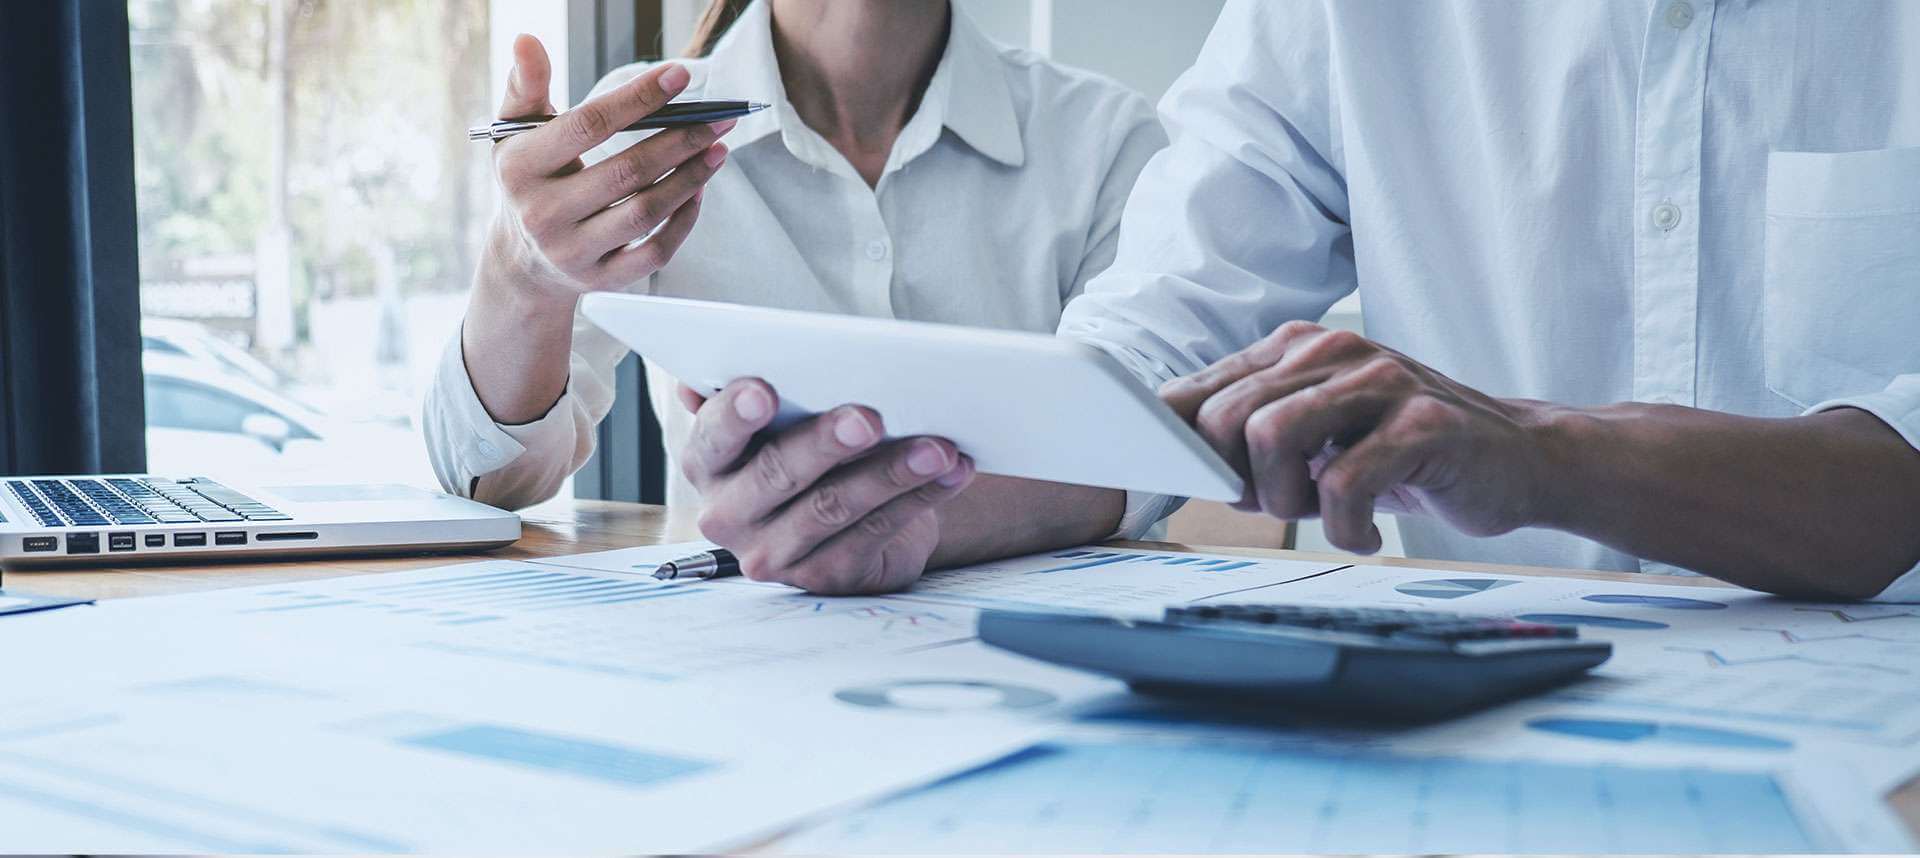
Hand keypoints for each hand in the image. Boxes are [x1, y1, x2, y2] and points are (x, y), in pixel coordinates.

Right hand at [480, 34, 730, 307]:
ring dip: (690, 178)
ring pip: (645, 213)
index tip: (680, 75)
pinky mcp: (601, 279)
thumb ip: (526, 85)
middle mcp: (543, 215)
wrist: (520, 260)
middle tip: (718, 119)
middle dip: (680, 141)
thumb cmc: (529, 180)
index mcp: (520, 169)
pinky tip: (700, 191)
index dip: (638, 99)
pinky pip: (654, 252)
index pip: (588, 127)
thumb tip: (528, 40)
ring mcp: (573, 252)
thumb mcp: (516, 133)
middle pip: (627, 172)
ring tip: (717, 149)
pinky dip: (683, 221)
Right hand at [677, 380, 977, 593]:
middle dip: (827, 443)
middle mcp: (730, 514)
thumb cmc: (805, 452)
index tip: (764, 391)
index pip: (714, 437)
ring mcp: (776, 553)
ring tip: (938, 447)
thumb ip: (749, 398)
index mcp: (709, 463)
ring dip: (892, 472)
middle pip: (778, 474)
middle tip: (868, 418)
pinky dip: (920, 497)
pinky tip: (951, 473)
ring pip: (835, 506)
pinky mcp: (827, 576)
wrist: (843, 520)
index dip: (736, 414)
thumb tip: (704, 381)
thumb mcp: (774, 424)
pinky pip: (877, 531)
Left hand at [1159, 321, 1555, 552]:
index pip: (1199, 391)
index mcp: (1295, 348)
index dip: (1174, 447)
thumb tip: (1177, 466)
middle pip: (1228, 417)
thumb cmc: (1402, 454)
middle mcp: (1333, 349)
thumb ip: (1253, 438)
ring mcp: (1380, 381)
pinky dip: (1343, 527)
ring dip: (1286, 501)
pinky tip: (1364, 534)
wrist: (1515, 458)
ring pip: (1274, 437)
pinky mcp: (1422, 423)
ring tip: (1326, 516)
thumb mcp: (1318, 435)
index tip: (1184, 486)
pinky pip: (1342, 484)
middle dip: (1238, 482)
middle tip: (1284, 508)